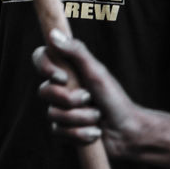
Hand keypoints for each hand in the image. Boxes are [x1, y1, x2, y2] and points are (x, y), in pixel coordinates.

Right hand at [34, 28, 143, 158]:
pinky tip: (94, 133)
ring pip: (53, 114)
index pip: (41, 59)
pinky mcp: (63, 131)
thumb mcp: (97, 72)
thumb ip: (76, 51)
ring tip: (97, 117)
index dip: (45, 67)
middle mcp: (59, 89)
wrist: (128, 131)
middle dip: (70, 99)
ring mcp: (60, 110)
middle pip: (44, 91)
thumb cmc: (114, 98)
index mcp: (66, 71)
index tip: (62, 76)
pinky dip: (80, 134)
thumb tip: (53, 34)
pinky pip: (58, 132)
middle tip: (89, 99)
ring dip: (80, 118)